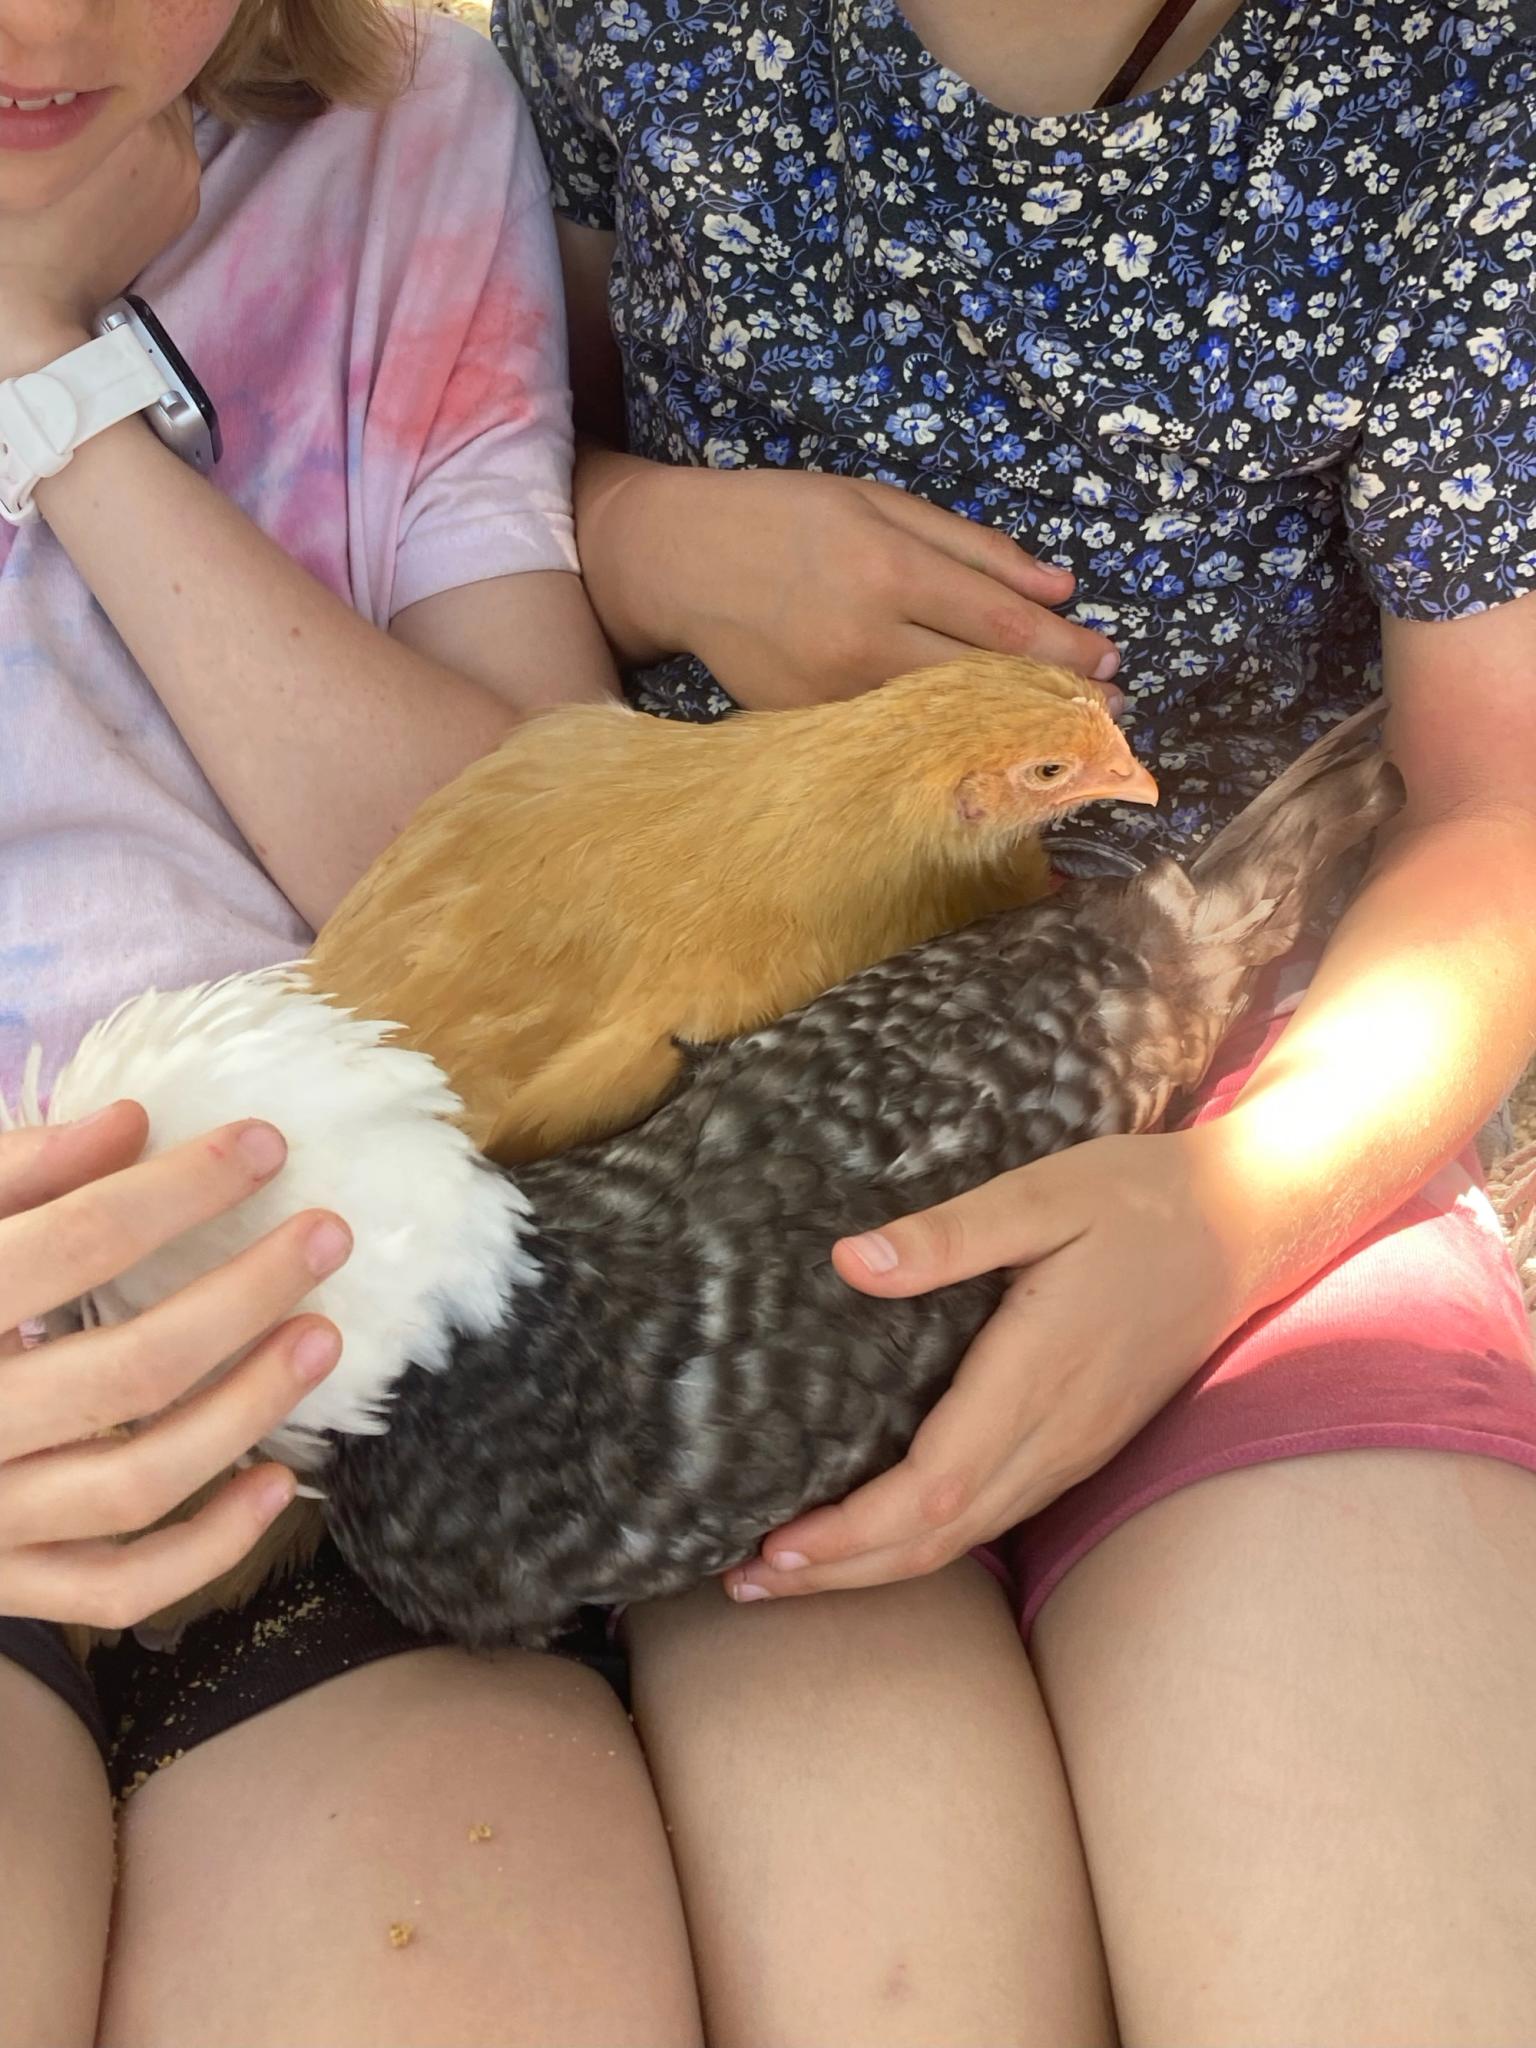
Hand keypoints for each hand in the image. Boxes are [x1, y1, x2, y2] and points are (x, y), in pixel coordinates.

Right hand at [0, 100, 197, 371]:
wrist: (43, 297)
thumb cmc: (24, 219)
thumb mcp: (35, 142)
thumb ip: (61, 103)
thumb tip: (71, 87)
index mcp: (128, 118)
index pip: (125, 64)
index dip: (101, 73)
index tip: (82, 87)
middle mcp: (170, 143)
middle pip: (155, 90)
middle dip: (126, 96)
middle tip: (92, 110)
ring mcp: (185, 178)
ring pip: (171, 122)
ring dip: (143, 123)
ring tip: (105, 140)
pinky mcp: (188, 207)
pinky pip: (178, 157)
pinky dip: (156, 155)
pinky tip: (119, 167)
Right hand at [0, 1102, 348, 1629]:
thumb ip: (12, 1172)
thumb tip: (130, 1122)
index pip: (75, 1244)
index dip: (178, 1189)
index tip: (264, 1144)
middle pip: (130, 1367)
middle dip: (246, 1293)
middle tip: (327, 1234)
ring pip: (139, 1480)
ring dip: (248, 1408)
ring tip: (322, 1336)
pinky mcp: (1, 1585)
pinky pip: (118, 1588)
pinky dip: (209, 1546)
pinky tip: (277, 1482)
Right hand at [583, 458, 1120, 705]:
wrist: (682, 561)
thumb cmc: (788, 518)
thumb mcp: (881, 504)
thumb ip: (973, 546)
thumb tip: (1061, 584)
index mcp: (888, 571)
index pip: (1001, 622)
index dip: (1065, 649)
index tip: (1112, 664)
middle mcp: (865, 641)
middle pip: (982, 682)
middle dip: (1054, 698)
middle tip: (1112, 712)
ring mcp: (834, 693)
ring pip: (942, 720)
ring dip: (1007, 725)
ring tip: (1060, 730)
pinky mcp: (808, 724)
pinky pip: (891, 736)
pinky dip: (941, 738)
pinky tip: (978, 739)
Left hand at [724, 1128, 1253, 1599]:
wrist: (1247, 1227)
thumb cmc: (1140, 1199)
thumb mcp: (1044, 1193)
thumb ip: (949, 1234)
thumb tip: (849, 1263)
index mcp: (1037, 1374)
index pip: (931, 1487)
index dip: (849, 1534)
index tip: (775, 1548)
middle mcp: (1058, 1432)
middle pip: (938, 1536)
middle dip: (842, 1573)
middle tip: (746, 1581)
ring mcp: (1076, 1446)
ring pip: (967, 1535)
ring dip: (878, 1566)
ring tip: (793, 1572)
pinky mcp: (1083, 1442)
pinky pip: (995, 1513)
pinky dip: (925, 1539)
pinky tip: (880, 1532)